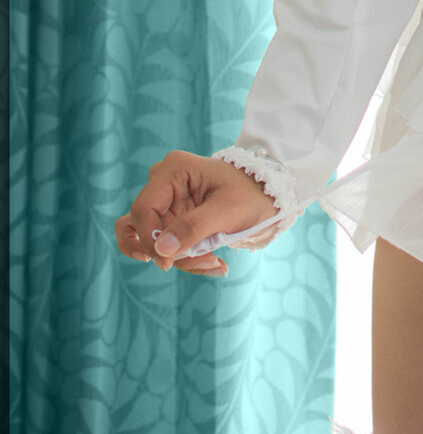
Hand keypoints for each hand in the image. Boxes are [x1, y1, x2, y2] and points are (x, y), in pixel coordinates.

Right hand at [116, 151, 279, 278]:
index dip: (150, 239)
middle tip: (206, 262)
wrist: (267, 195)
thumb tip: (161, 249)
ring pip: (154, 240)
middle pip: (147, 227)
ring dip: (181, 258)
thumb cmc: (251, 194)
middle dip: (171, 252)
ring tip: (214, 263)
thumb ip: (194, 227)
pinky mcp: (173, 217)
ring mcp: (167, 201)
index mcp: (174, 169)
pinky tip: (212, 262)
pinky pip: (167, 244)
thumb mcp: (228, 210)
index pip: (144, 209)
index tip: (168, 263)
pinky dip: (185, 257)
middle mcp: (164, 182)